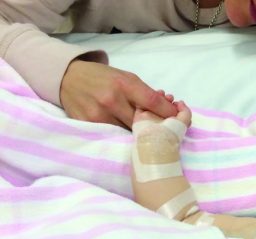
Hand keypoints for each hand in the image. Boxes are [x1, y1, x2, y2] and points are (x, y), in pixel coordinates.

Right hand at [60, 60, 177, 128]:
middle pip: (144, 122)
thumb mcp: (126, 77)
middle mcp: (111, 101)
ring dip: (141, 134)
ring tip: (149, 132)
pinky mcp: (89, 126)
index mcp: (124, 84)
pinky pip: (113, 136)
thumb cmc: (103, 78)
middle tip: (166, 129)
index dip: (169, 113)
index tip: (179, 119)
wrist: (68, 78)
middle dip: (157, 126)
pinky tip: (130, 135)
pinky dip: (124, 136)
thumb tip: (170, 107)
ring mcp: (99, 116)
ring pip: (129, 133)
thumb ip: (147, 93)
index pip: (154, 103)